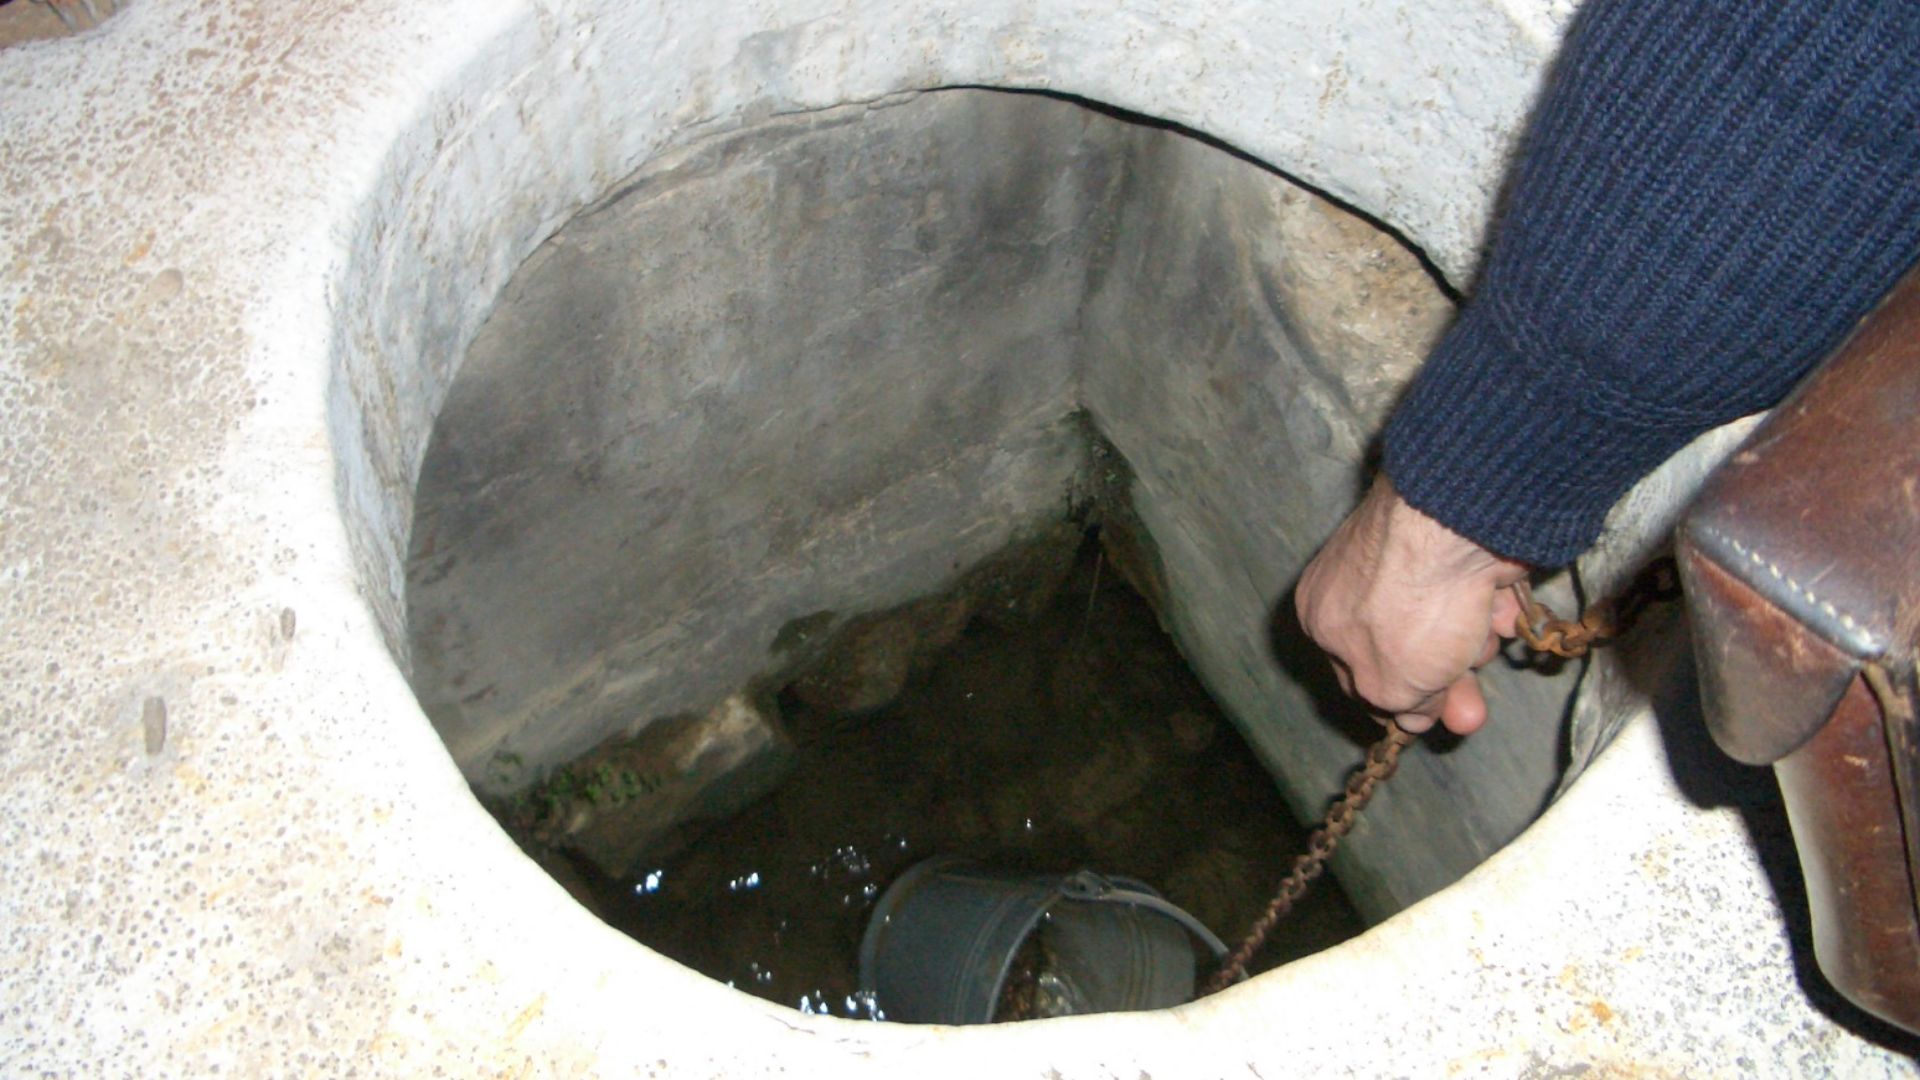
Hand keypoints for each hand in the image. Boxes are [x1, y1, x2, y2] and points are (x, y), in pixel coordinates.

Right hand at [1295, 475, 1527, 735]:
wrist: (1454, 529)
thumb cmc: (1406, 612)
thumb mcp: (1391, 687)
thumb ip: (1400, 708)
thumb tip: (1414, 719)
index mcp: (1322, 620)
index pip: (1355, 678)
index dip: (1394, 704)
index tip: (1425, 720)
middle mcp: (1358, 587)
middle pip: (1409, 655)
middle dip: (1446, 685)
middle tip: (1473, 713)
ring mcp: (1408, 562)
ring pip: (1449, 627)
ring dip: (1472, 645)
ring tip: (1482, 636)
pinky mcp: (1456, 546)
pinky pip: (1477, 593)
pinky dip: (1493, 608)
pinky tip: (1500, 609)